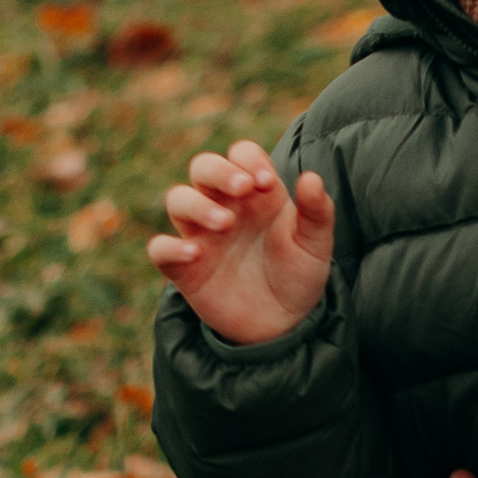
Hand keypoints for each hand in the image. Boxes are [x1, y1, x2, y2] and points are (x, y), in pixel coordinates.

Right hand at [149, 137, 332, 343]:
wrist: (285, 323)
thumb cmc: (298, 274)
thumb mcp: (315, 244)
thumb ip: (317, 212)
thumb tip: (311, 177)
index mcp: (257, 193)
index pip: (241, 154)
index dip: (248, 159)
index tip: (266, 182)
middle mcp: (225, 206)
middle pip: (203, 167)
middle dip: (218, 171)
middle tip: (243, 188)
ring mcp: (201, 235)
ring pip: (177, 199)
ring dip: (197, 205)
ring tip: (225, 223)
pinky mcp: (185, 268)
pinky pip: (160, 249)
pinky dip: (170, 247)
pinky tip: (196, 254)